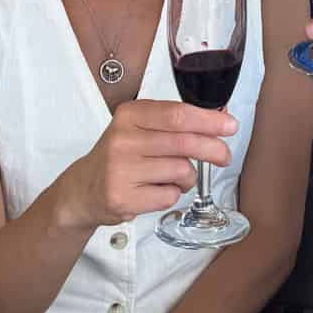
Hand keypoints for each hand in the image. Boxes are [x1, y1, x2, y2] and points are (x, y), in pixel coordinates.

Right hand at [59, 99, 236, 228]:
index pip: (177, 114)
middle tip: (224, 156)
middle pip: (184, 143)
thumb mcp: (139, 128)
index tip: (230, 126)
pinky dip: (173, 194)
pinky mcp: (122, 197)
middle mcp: (122, 139)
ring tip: (172, 177)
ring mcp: (120, 169)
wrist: (83, 189)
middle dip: (213, 149)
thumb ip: (175, 122)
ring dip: (188, 177)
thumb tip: (220, 118)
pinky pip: (169, 196)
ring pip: (181, 171)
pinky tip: (155, 191)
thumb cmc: (121, 156)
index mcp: (129, 114)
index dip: (209, 121)